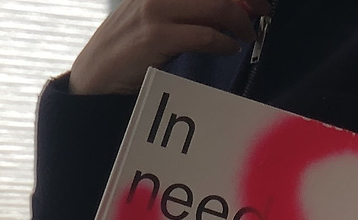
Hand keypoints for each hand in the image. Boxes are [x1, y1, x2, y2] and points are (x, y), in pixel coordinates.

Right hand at [70, 0, 270, 95]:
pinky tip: (229, 48)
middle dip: (248, 0)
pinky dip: (224, 42)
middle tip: (262, 13)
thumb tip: (225, 9)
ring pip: (216, 7)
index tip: (255, 0)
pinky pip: (204, 35)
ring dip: (239, 22)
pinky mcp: (156, 37)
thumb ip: (186, 10)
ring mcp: (155, 11)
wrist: (95, 75)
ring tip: (246, 35)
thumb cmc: (127, 49)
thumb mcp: (155, 18)